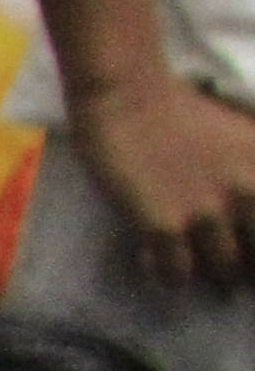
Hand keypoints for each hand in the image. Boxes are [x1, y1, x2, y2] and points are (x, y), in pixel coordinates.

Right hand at [78, 69, 254, 292]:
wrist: (127, 96)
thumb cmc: (182, 110)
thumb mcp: (246, 134)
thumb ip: (253, 171)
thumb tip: (245, 212)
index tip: (244, 240)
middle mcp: (245, 193)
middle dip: (247, 264)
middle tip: (230, 265)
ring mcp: (204, 212)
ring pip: (223, 270)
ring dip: (210, 271)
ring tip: (193, 261)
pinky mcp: (162, 225)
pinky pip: (176, 274)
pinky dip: (168, 273)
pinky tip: (155, 258)